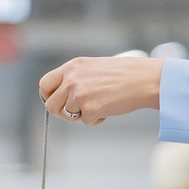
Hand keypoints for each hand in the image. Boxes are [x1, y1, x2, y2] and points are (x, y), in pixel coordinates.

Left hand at [37, 55, 163, 125]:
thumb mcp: (93, 67)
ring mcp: (80, 94)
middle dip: (62, 112)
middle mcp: (72, 79)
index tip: (57, 102)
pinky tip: (109, 108)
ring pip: (68, 115)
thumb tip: (62, 96)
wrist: (144, 79)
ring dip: (81, 115)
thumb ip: (76, 78)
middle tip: (77, 112)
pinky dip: (97, 120)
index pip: (44, 84)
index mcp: (72, 66)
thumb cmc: (124, 74)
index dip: (48, 96)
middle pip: (51, 105)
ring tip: (99, 105)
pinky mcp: (91, 109)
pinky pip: (86, 122)